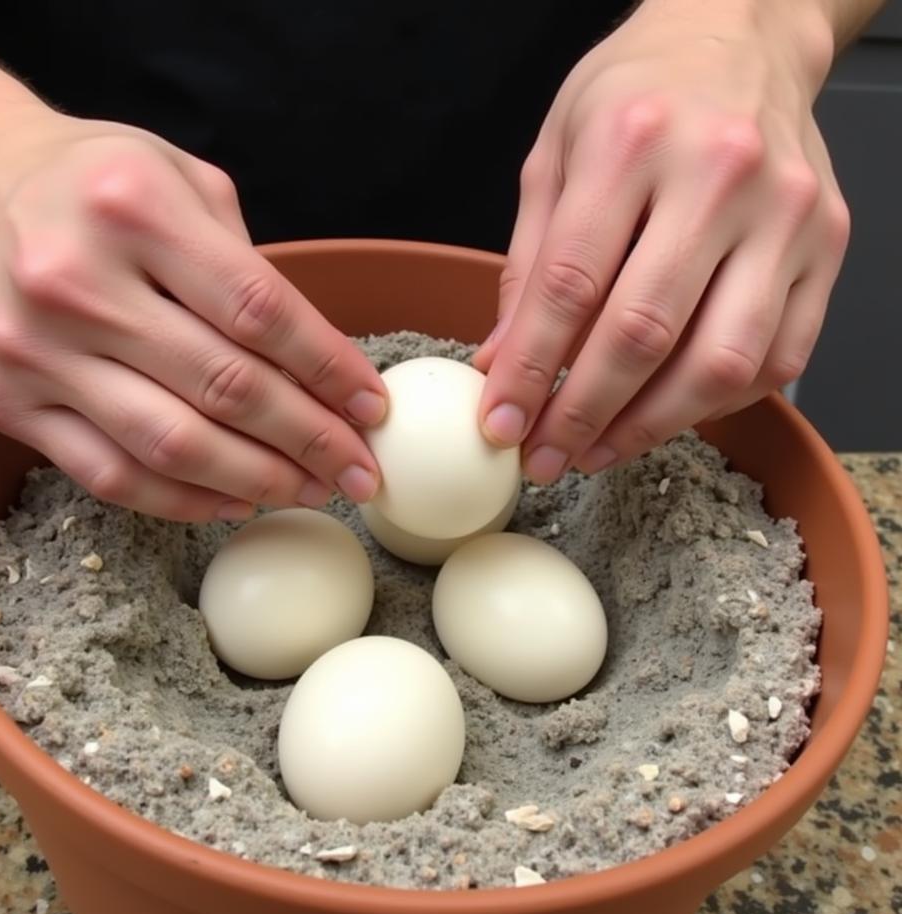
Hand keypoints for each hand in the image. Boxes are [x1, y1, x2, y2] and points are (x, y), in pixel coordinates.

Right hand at [0, 101, 385, 520]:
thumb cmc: (91, 182)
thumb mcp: (181, 180)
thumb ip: (247, 266)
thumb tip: (322, 369)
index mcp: (133, 208)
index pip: (260, 311)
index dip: (329, 370)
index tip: (372, 409)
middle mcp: (74, 280)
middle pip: (225, 386)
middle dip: (311, 440)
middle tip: (360, 471)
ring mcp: (33, 349)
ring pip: (171, 444)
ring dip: (258, 480)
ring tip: (312, 491)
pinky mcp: (4, 402)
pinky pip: (111, 474)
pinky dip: (183, 500)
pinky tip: (236, 501)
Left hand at [474, 0, 848, 482]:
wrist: (741, 38)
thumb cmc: (636, 94)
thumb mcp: (554, 155)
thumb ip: (527, 264)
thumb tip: (501, 363)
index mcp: (632, 142)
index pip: (569, 286)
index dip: (529, 371)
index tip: (500, 424)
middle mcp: (719, 176)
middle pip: (643, 333)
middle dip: (582, 415)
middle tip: (544, 458)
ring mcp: (785, 215)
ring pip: (718, 361)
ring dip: (649, 426)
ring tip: (597, 451)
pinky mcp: (827, 246)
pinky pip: (776, 358)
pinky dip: (715, 404)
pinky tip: (666, 412)